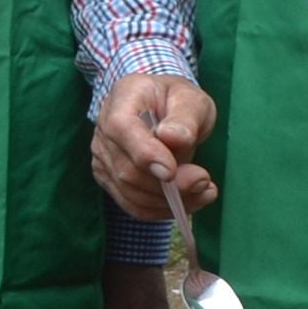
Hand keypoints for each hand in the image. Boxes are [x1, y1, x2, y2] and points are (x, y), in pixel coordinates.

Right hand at [91, 73, 215, 221]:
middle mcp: (103, 129)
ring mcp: (103, 157)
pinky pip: (133, 205)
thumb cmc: (178, 101)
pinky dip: (162, 210)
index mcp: (122, 98)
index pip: (121, 128)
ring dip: (170, 202)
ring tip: (205, 193)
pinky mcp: (110, 179)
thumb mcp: (191, 99)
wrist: (163, 109)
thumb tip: (173, 138)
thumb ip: (184, 118)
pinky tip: (188, 202)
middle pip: (126, 169)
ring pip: (130, 193)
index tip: (171, 172)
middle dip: (167, 185)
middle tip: (204, 182)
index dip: (144, 154)